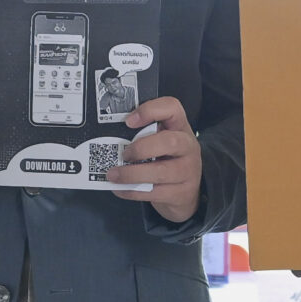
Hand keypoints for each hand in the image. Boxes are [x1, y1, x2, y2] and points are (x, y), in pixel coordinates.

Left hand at [107, 95, 201, 220]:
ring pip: (161, 172)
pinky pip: (154, 193)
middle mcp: (187, 147)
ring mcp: (188, 171)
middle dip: (141, 148)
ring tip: (113, 175)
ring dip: (132, 174)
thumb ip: (143, 134)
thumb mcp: (161, 140)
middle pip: (169, 141)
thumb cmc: (169, 159)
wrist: (188, 190)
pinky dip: (133, 191)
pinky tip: (120, 188)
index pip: (172, 108)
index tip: (129, 121)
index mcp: (180, 127)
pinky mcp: (182, 193)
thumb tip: (112, 137)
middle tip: (123, 154)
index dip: (150, 111)